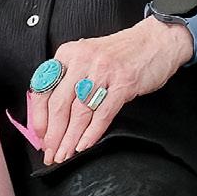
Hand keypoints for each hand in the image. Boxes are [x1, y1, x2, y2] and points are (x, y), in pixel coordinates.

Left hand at [10, 19, 191, 166]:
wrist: (156, 41)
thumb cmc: (122, 53)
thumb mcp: (88, 57)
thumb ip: (69, 79)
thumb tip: (51, 117)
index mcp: (69, 53)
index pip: (44, 89)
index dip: (39, 118)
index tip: (40, 136)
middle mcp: (83, 60)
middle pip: (60, 104)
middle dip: (54, 135)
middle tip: (51, 153)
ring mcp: (104, 71)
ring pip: (80, 112)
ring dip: (70, 139)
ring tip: (65, 154)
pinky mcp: (123, 83)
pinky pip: (103, 114)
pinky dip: (91, 133)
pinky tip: (84, 145)